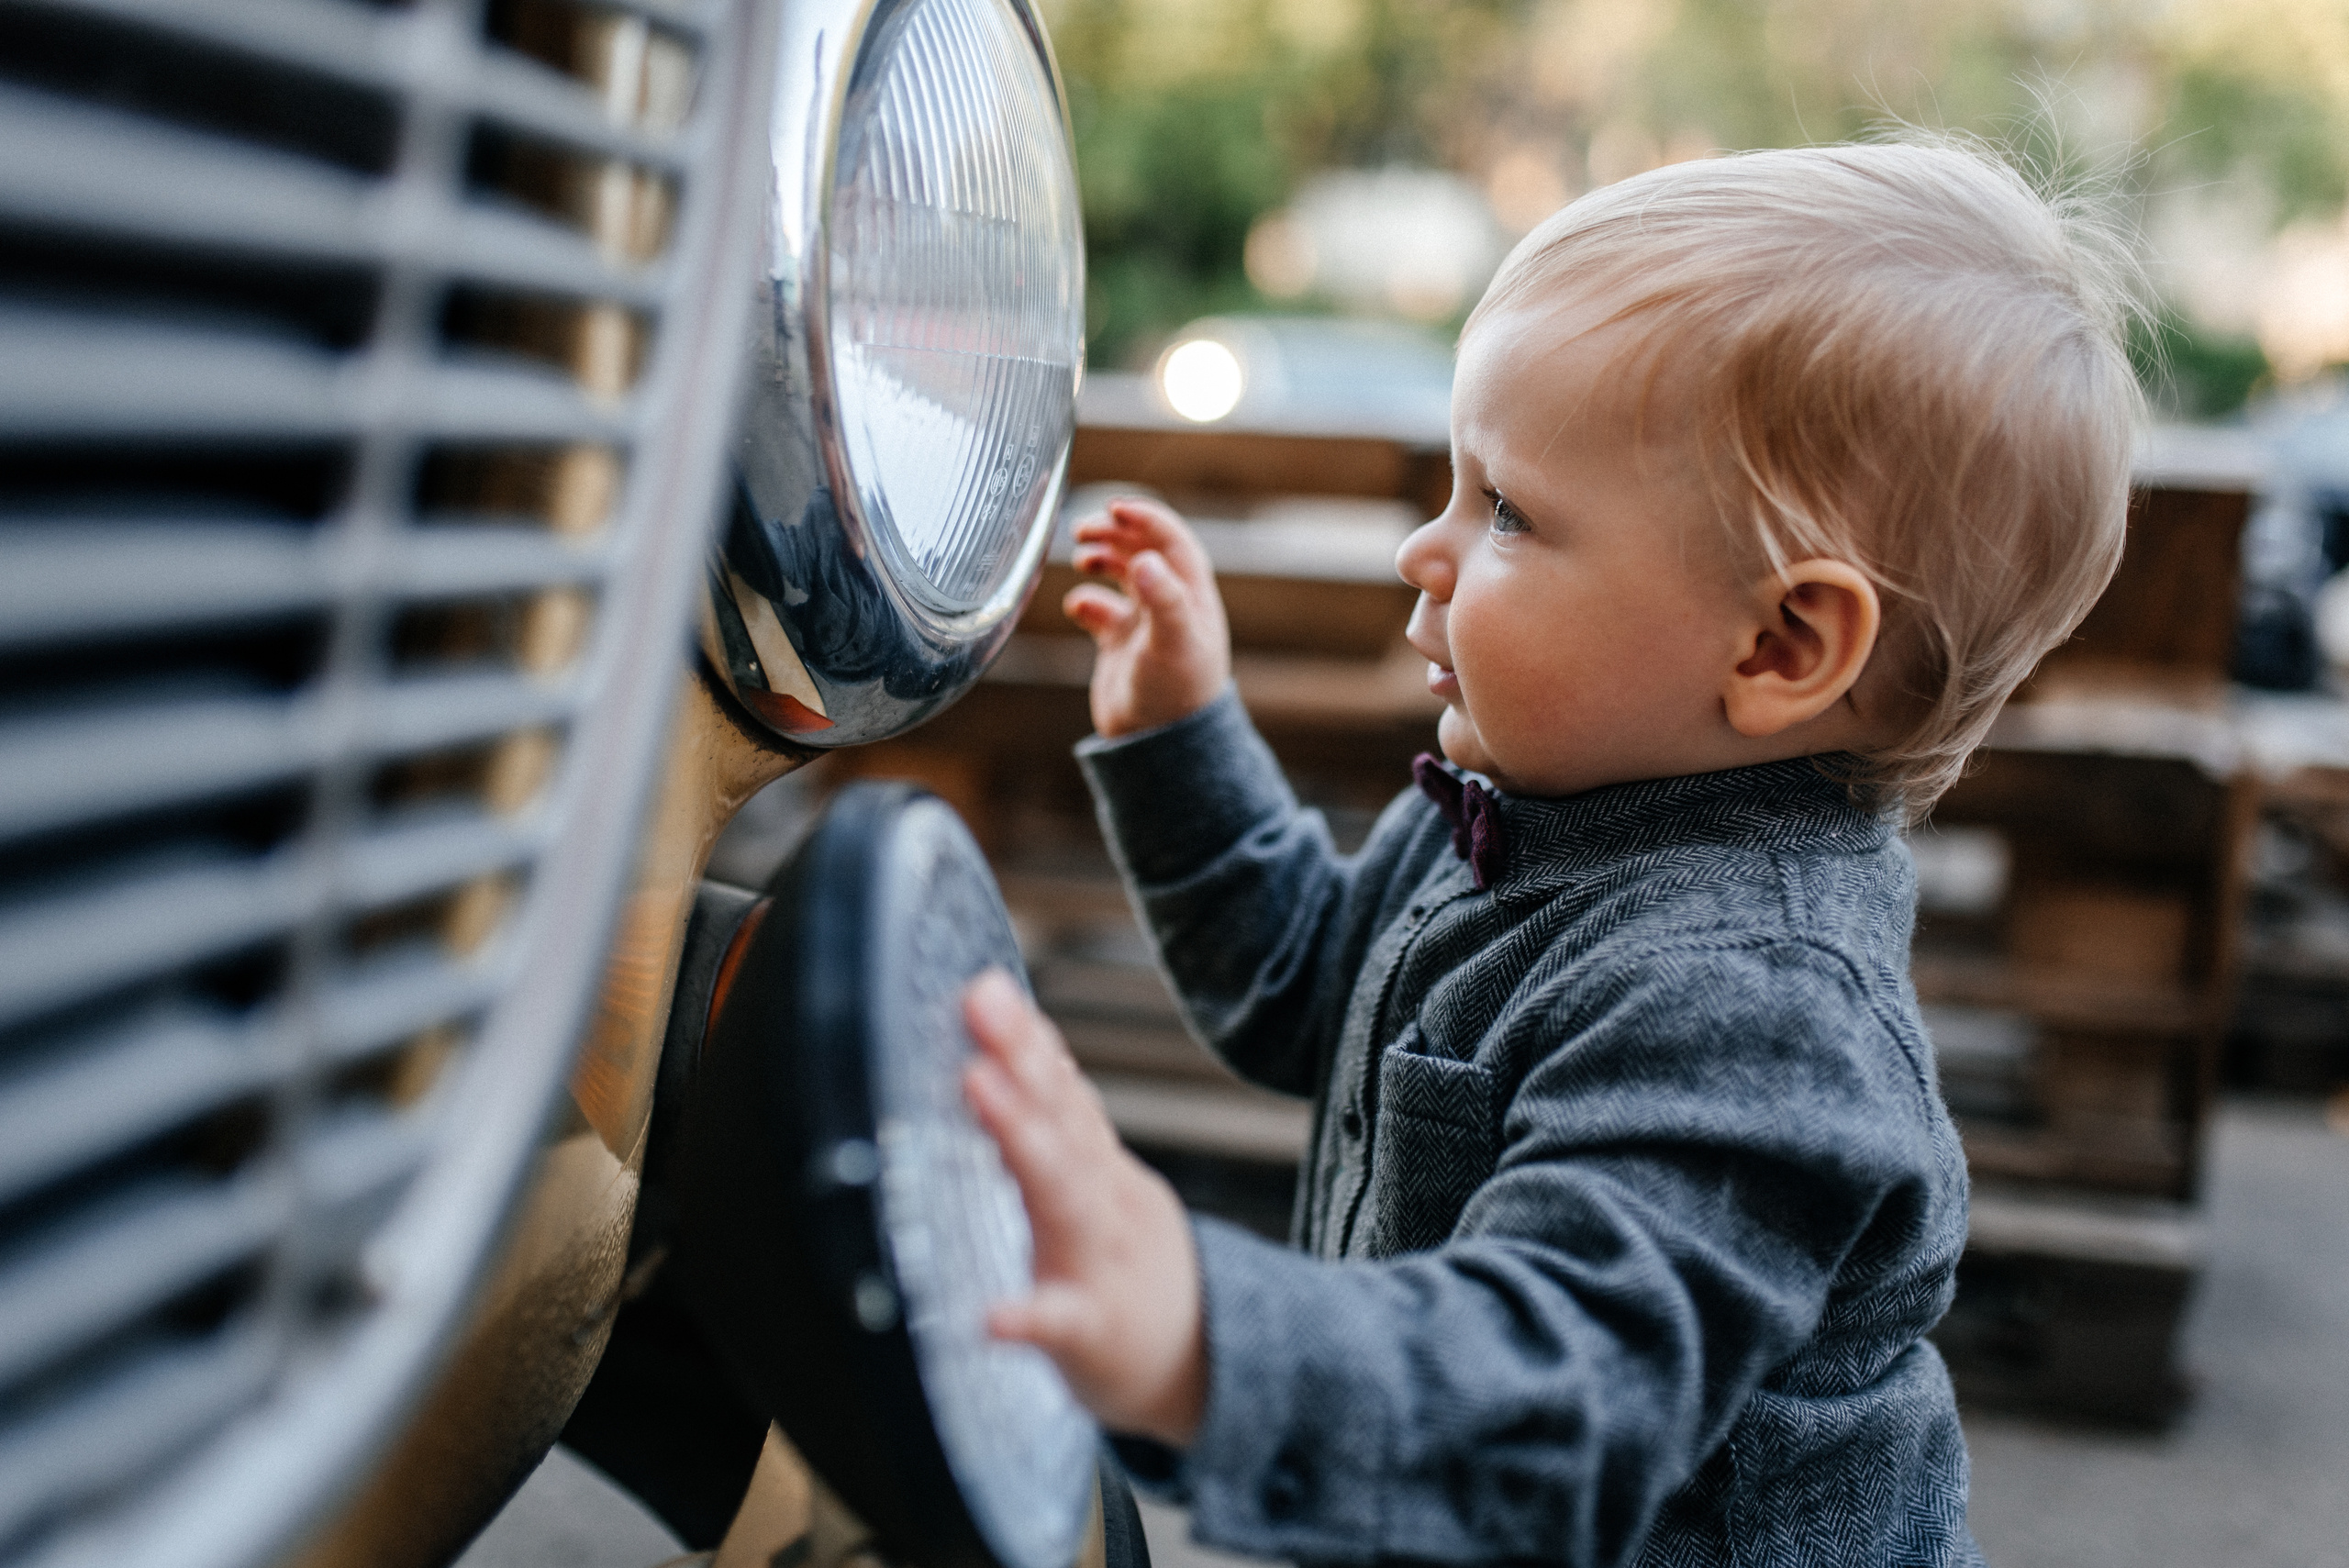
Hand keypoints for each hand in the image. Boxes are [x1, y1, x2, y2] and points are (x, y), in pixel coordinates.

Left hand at [961, 970, 1205, 1445]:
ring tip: (978, 1086)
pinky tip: (991, 1315)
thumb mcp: (1106, 1191)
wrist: (1202, 1370)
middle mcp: (1104, 1203)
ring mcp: (1101, 1264)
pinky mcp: (1094, 1334)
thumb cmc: (1130, 1275)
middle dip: (1021, 1059)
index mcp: (1101, 1172)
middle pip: (1064, 1122)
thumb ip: (1066, 1127)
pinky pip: (1062, 1323)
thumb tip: (1025, 1049)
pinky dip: (1027, 1317)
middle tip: (980, 1001)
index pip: (1066, 1093)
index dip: (1029, 1040)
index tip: (986, 987)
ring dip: (1021, 1139)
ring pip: (1064, 1196)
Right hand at [1063, 498, 1230, 738]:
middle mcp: (1169, 604)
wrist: (1158, 746)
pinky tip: (1078, 608)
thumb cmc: (1176, 695)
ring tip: (1081, 558)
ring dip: (1101, 559)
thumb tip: (1145, 560)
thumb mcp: (1173, 644)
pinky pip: (1100, 610)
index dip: (1144, 518)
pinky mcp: (1121, 645)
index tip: (1114, 507)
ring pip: (1122, 575)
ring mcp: (1144, 624)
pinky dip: (1086, 601)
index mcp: (1190, 595)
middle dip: (1114, 534)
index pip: (1170, 540)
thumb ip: (1162, 600)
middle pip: (1143, 550)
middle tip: (1083, 530)